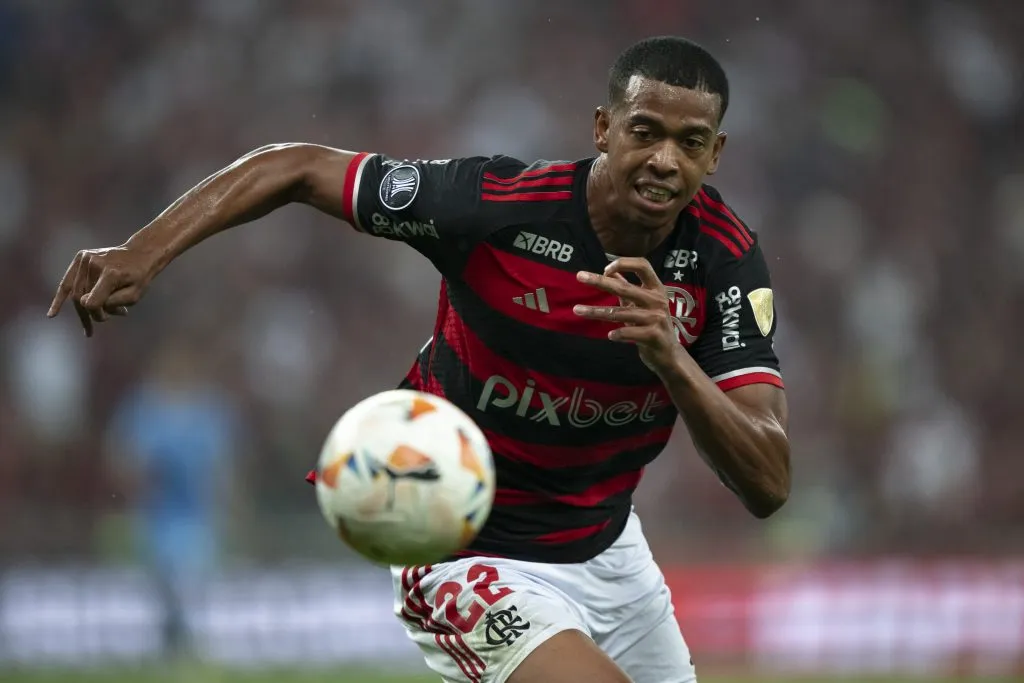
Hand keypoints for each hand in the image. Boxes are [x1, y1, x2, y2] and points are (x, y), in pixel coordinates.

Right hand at [47, 244, 156, 336]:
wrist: (140, 254)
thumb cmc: (139, 277)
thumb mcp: (134, 296)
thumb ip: (113, 304)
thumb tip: (87, 304)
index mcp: (110, 274)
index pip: (93, 302)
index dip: (97, 315)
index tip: (109, 316)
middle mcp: (95, 264)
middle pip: (82, 298)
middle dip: (92, 313)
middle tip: (105, 319)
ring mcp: (86, 258)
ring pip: (75, 293)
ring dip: (83, 308)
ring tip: (91, 322)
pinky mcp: (80, 257)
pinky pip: (67, 281)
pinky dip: (60, 298)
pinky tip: (52, 315)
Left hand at [573, 257, 681, 374]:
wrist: (669, 355)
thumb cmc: (652, 326)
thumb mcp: (642, 304)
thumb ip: (628, 289)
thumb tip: (611, 272)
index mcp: (656, 289)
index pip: (642, 265)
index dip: (624, 263)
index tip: (605, 269)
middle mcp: (657, 300)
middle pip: (625, 287)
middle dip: (600, 281)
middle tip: (579, 276)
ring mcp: (657, 318)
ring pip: (621, 312)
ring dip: (597, 311)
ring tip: (577, 310)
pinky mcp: (654, 336)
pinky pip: (630, 332)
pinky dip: (618, 334)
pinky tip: (610, 335)